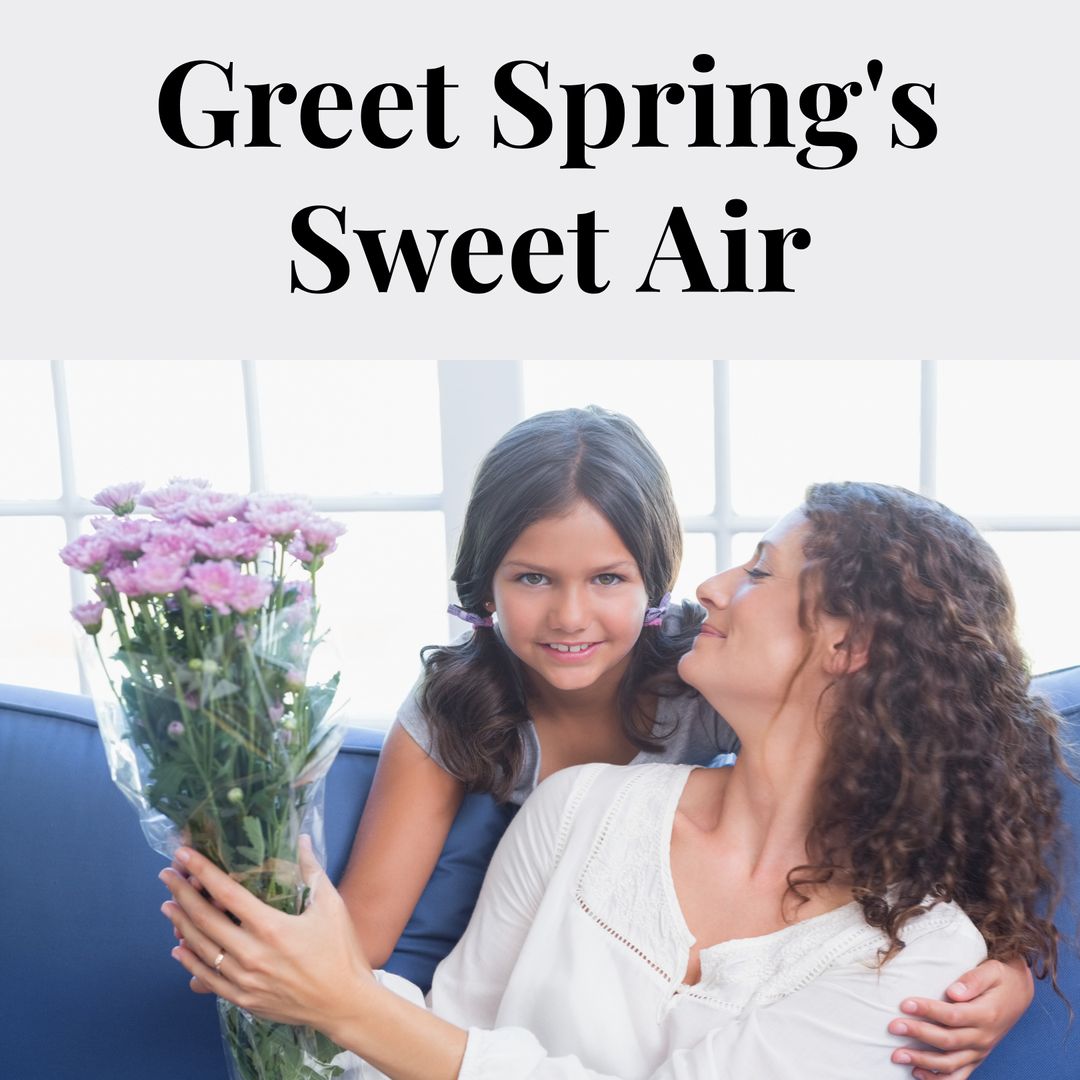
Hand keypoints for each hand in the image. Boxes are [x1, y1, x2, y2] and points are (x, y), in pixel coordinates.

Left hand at [160, 837, 374, 1029]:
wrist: (343, 1003)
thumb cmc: (340, 952)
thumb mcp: (331, 905)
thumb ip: (311, 870)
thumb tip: (300, 838)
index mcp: (272, 927)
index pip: (226, 893)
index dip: (201, 871)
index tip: (183, 856)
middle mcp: (251, 954)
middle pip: (204, 919)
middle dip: (181, 894)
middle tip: (166, 876)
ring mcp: (243, 979)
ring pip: (201, 949)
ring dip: (181, 925)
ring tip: (168, 906)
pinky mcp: (242, 998)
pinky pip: (207, 978)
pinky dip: (189, 962)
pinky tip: (178, 949)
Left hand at [888, 957, 1032, 1078]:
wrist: (1019, 993)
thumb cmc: (1001, 979)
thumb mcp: (992, 970)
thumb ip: (973, 980)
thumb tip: (954, 991)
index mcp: (986, 1015)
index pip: (953, 1015)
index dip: (928, 1010)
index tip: (905, 1004)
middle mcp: (984, 1037)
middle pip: (948, 1041)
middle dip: (918, 1034)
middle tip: (893, 1027)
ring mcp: (980, 1050)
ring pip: (950, 1063)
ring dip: (922, 1061)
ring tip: (897, 1055)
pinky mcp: (976, 1057)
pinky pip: (959, 1075)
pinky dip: (938, 1079)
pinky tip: (917, 1073)